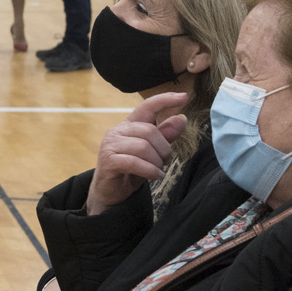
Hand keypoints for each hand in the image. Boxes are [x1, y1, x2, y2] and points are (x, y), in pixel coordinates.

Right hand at [90, 89, 189, 211]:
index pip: (147, 107)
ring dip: (157, 162)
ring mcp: (110, 145)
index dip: (164, 100)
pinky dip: (150, 170)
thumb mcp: (152, 153)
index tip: (183, 96)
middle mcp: (117, 131)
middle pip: (149, 131)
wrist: (110, 193)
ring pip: (143, 147)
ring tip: (157, 171)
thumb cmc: (131, 171)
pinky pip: (135, 162)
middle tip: (165, 162)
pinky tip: (155, 176)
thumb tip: (181, 118)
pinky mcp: (108, 160)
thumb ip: (165, 136)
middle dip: (164, 149)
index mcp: (129, 126)